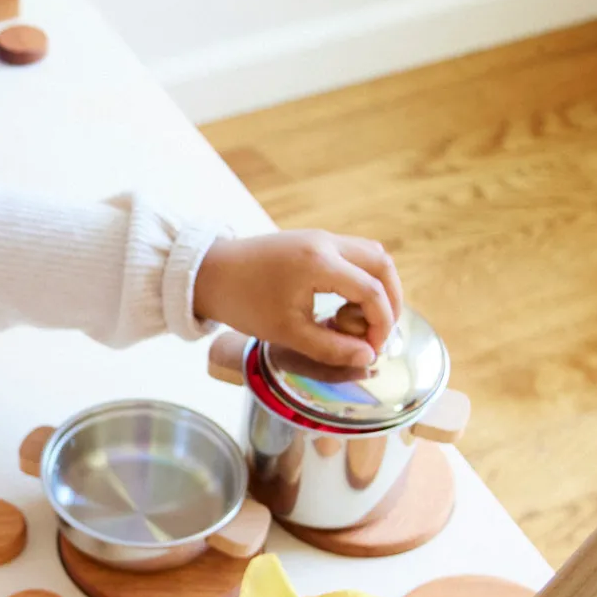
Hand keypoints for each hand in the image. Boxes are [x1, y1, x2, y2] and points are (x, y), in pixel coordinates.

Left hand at [193, 230, 403, 366]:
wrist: (206, 273)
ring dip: (377, 286)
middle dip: (391, 299)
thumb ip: (330, 348)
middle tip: (381, 332)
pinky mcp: (310, 241)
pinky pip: (351, 254)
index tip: (373, 350)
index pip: (372, 291)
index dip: (381, 324)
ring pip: (370, 254)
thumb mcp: (285, 333)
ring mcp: (319, 237)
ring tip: (361, 321)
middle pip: (382, 263)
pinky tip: (343, 306)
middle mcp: (326, 242)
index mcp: (320, 263)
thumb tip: (367, 359)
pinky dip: (359, 278)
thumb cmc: (242, 303)